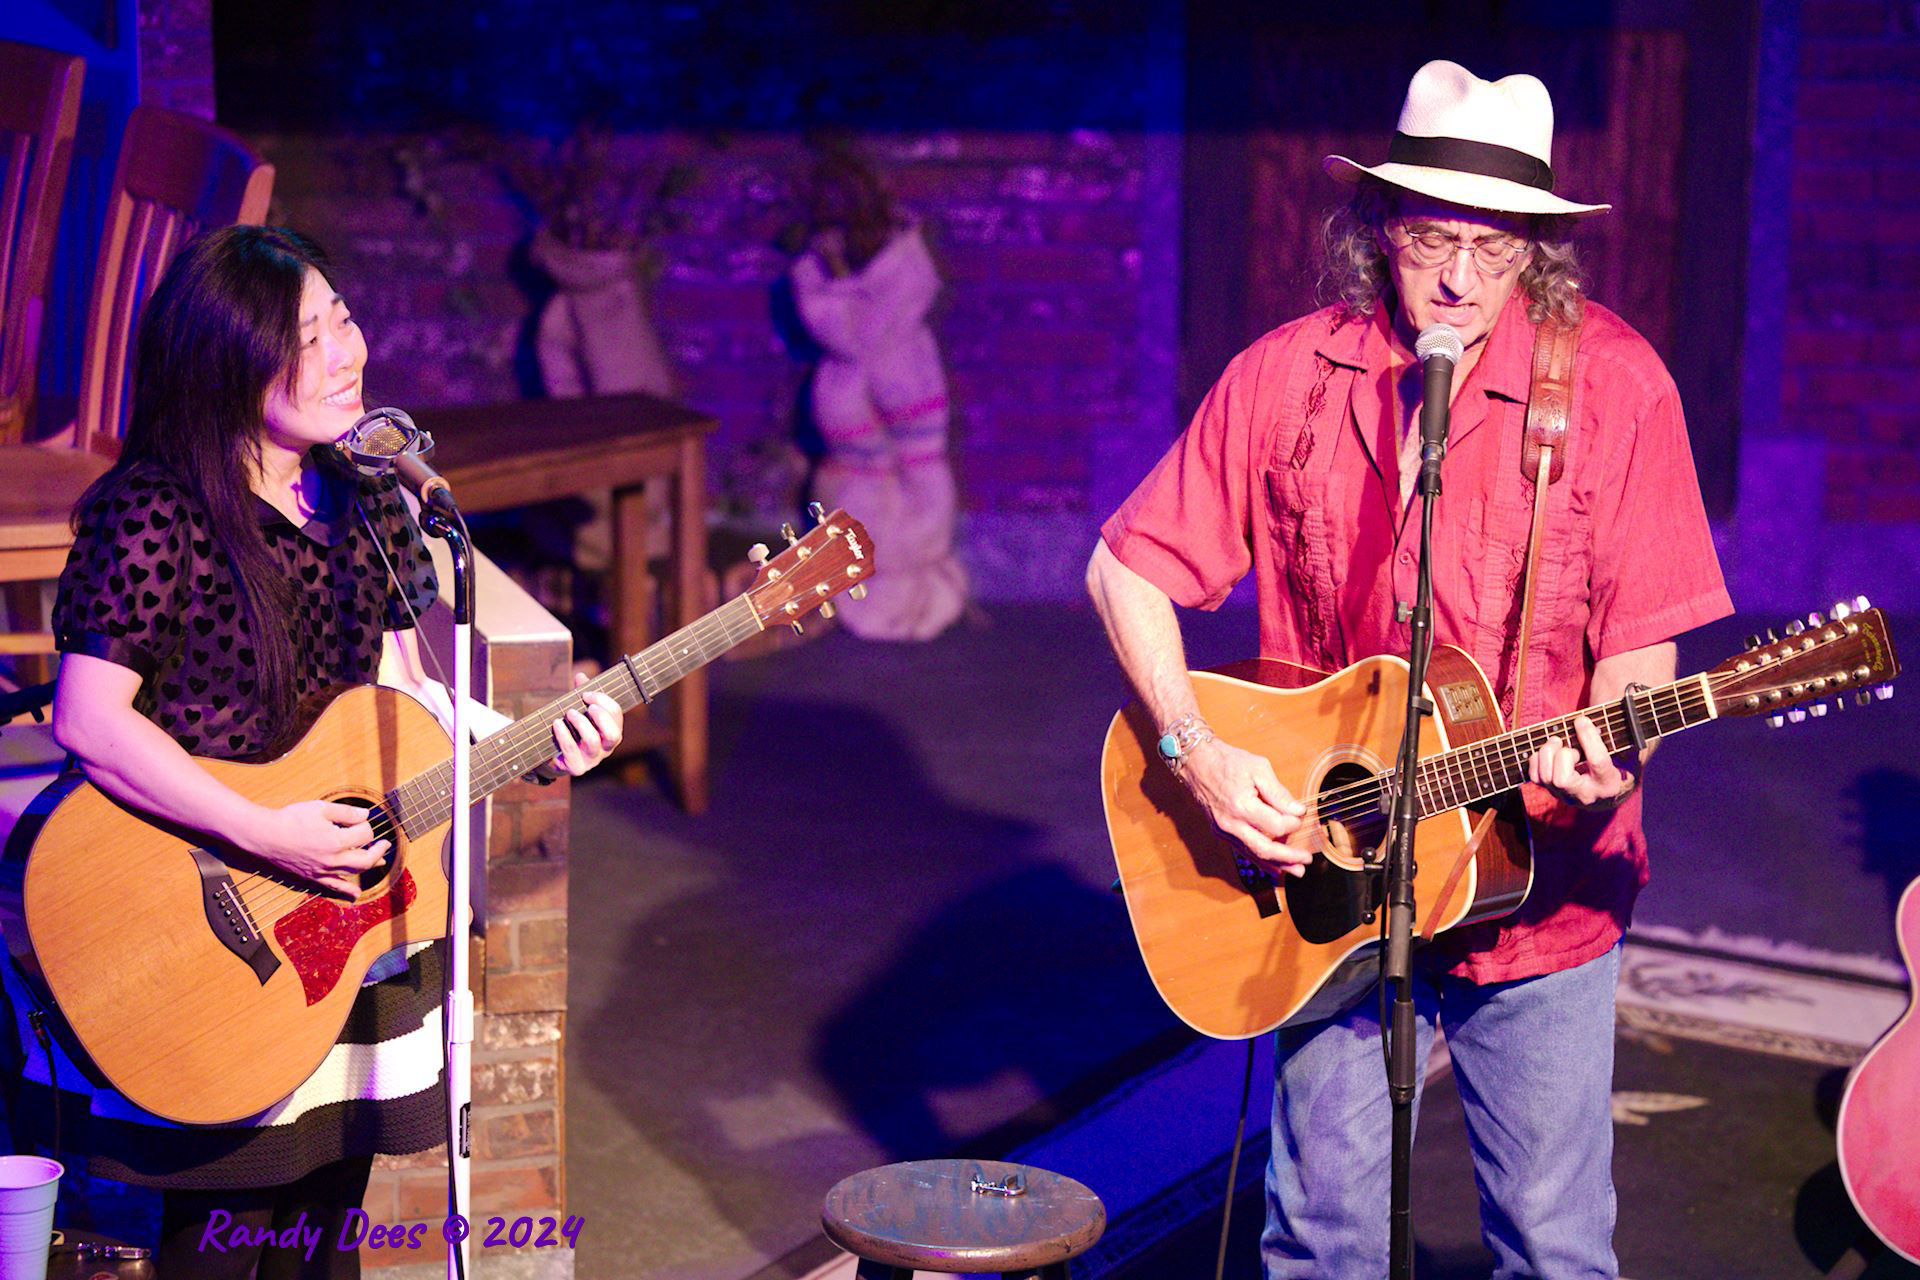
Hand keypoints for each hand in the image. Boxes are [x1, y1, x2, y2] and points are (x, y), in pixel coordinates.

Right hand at [244, 800, 389, 898]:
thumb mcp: (320, 808)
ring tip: (379, 860)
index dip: (365, 825)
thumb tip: (366, 815)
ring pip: (354, 874)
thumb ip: (346, 812)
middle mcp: (333, 860)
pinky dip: (347, 892)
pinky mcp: (312, 878)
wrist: (264, 837)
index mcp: (336, 841)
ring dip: (369, 867)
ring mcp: (323, 872)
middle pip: (366, 859)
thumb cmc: (290, 820)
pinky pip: (334, 888)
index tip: (359, 819)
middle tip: (384, 843)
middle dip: (378, 850)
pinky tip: (356, 895)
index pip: (364, 835)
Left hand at [546, 675, 623, 776]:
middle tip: (586, 705)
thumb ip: (581, 694)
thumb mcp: (579, 710)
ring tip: (569, 712)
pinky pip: (571, 750)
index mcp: (611, 732)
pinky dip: (563, 734)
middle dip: (601, 716)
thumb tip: (580, 676)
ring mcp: (592, 760)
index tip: (586, 693)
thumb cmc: (571, 729)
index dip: (603, 701)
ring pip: (593, 741)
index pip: (617, 715)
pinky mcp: (576, 767)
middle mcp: (606, 748)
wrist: (554, 755)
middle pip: (614, 734)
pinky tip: (556, 723)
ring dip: (581, 723)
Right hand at [1177, 739, 1313, 875]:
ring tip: (1297, 871)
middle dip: (1289, 857)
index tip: (1300, 814)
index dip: (1293, 823)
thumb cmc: (1226, 761)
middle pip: (1265, 849)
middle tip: (1307, 860)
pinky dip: (1260, 861)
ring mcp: (1223, 831)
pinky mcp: (1220, 832)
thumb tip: (1298, 811)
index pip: (1276, 825)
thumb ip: (1279, 793)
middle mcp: (1231, 823)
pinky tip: (1275, 867)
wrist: (1195, 762)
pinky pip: (1243, 851)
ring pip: (1253, 855)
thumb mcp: (1258, 769)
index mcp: (1242, 806)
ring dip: (1277, 865)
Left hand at [1527, 715, 1635, 808]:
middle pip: (1562, 779)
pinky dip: (1537, 759)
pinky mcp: (1550, 790)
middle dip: (1563, 755)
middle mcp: (1585, 796)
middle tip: (1568, 742)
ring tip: (1558, 742)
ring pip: (1546, 778)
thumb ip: (1618, 736)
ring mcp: (1565, 796)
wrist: (1605, 793)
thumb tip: (1594, 718)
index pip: (1597, 762)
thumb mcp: (1627, 753)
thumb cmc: (1618, 765)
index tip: (1581, 720)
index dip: (1588, 738)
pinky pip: (1535, 776)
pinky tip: (1549, 750)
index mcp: (1609, 784)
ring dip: (1548, 754)